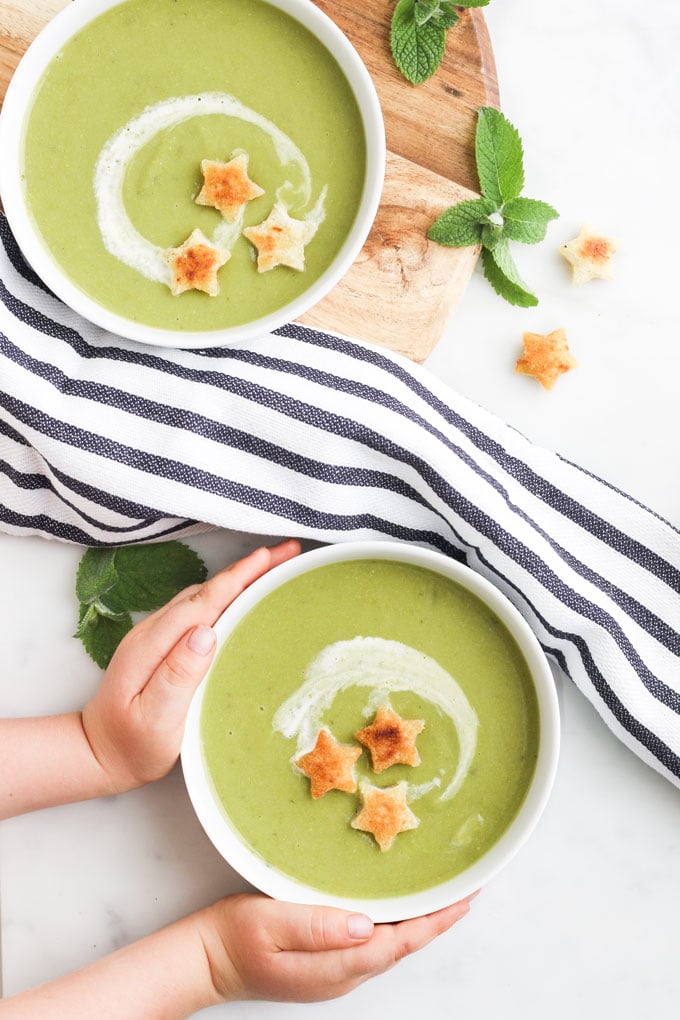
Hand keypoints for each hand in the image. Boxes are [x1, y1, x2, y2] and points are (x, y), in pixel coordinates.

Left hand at [81, 539, 300, 793]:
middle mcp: (154, 630)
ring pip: (204, 596)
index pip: (203, 601)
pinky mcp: (165, 643)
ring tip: (274, 569)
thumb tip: (207, 633)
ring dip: (240, 580)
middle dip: (249, 569)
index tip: (267, 556)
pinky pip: (200, 609)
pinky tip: (244, 598)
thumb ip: (178, 674)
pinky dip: (227, 597)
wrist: (98, 753)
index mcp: (153, 644)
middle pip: (208, 590)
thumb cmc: (131, 745)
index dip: (238, 577)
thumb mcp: (155, 718)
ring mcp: (158, 635)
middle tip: (287, 553)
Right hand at [199, 892, 475, 1003]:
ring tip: (441, 898)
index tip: (465, 900)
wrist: (206, 961)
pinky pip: (371, 947)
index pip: (399, 944)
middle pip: (402, 948)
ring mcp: (333, 975)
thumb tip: (364, 926)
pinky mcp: (323, 967)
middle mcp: (341, 976)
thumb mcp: (271, 923)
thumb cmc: (234, 937)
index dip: (435, 923)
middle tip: (465, 891)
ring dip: (418, 925)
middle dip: (436, 922)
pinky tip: (397, 911)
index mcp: (334, 967)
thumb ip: (317, 926)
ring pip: (389, 948)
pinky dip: (394, 928)